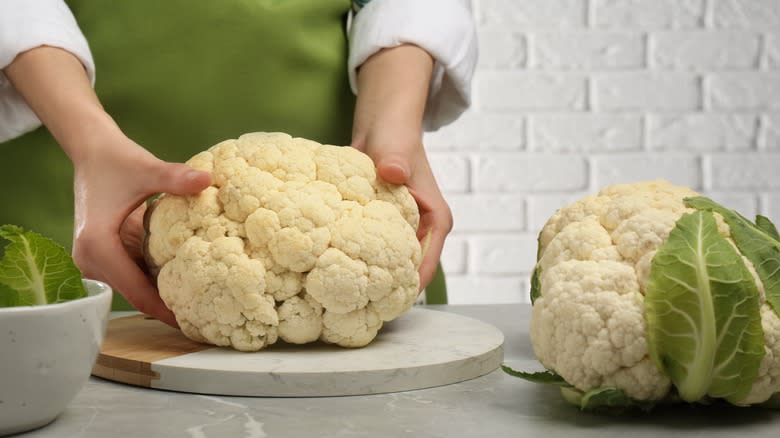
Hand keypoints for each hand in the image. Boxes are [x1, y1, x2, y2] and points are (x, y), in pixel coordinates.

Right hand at [70, 131, 210, 326]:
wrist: (92, 151)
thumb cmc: (116, 160)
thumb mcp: (147, 170)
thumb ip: (175, 178)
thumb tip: (207, 180)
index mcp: (98, 246)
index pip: (136, 291)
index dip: (165, 310)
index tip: (192, 324)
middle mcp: (91, 259)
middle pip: (135, 295)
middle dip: (168, 307)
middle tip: (206, 321)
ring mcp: (95, 260)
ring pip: (135, 287)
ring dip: (164, 295)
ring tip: (201, 309)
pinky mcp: (104, 255)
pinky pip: (133, 274)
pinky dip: (156, 279)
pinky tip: (186, 285)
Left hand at [352, 44, 449, 289]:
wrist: (381, 125)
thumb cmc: (395, 136)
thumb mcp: (397, 149)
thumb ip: (396, 161)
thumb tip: (394, 172)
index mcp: (436, 221)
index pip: (426, 265)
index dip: (406, 289)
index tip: (381, 308)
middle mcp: (421, 230)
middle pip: (407, 271)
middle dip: (385, 291)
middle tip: (356, 312)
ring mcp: (400, 230)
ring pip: (387, 264)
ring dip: (369, 278)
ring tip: (342, 300)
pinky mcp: (380, 226)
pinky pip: (370, 250)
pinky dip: (356, 260)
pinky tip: (332, 272)